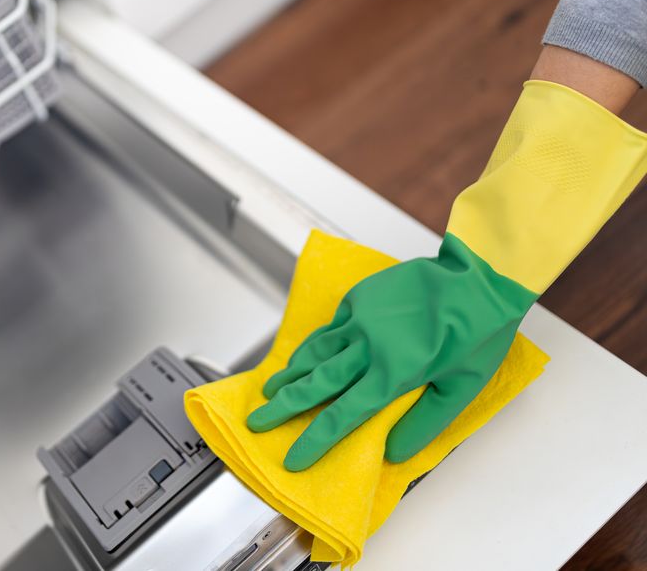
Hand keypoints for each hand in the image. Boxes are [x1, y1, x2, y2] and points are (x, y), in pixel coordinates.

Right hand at [246, 234, 535, 470]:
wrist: (477, 276)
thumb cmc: (478, 333)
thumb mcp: (462, 388)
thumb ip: (425, 423)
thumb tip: (393, 453)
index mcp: (392, 374)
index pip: (343, 416)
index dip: (315, 440)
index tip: (292, 458)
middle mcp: (367, 348)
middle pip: (315, 384)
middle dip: (282, 407)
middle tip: (256, 422)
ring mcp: (360, 319)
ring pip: (315, 352)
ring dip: (290, 373)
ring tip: (269, 390)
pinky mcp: (360, 298)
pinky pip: (331, 326)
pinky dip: (315, 344)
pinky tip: (306, 355)